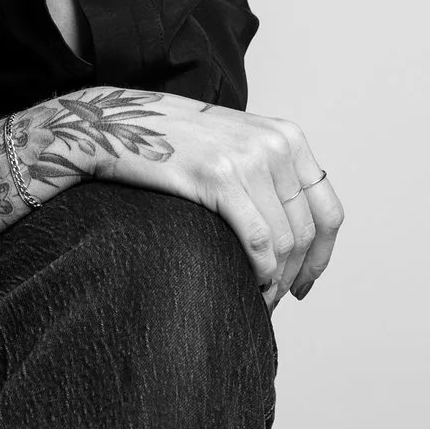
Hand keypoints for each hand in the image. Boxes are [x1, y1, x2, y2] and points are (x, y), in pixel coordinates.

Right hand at [0, 87, 343, 307]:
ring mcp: (247, 158)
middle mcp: (274, 143)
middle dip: (296, 275)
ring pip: (286, 243)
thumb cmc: (158, 143)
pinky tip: (245, 287)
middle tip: (272, 301)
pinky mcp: (218, 177)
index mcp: (284, 135)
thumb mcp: (224, 144)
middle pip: (308, 231)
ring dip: (274, 281)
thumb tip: (292, 229)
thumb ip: (262, 172)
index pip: (328, 207)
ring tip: (254, 300)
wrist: (102, 127)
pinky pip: (259, 243)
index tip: (305, 283)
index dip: (322, 255)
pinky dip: (260, 275)